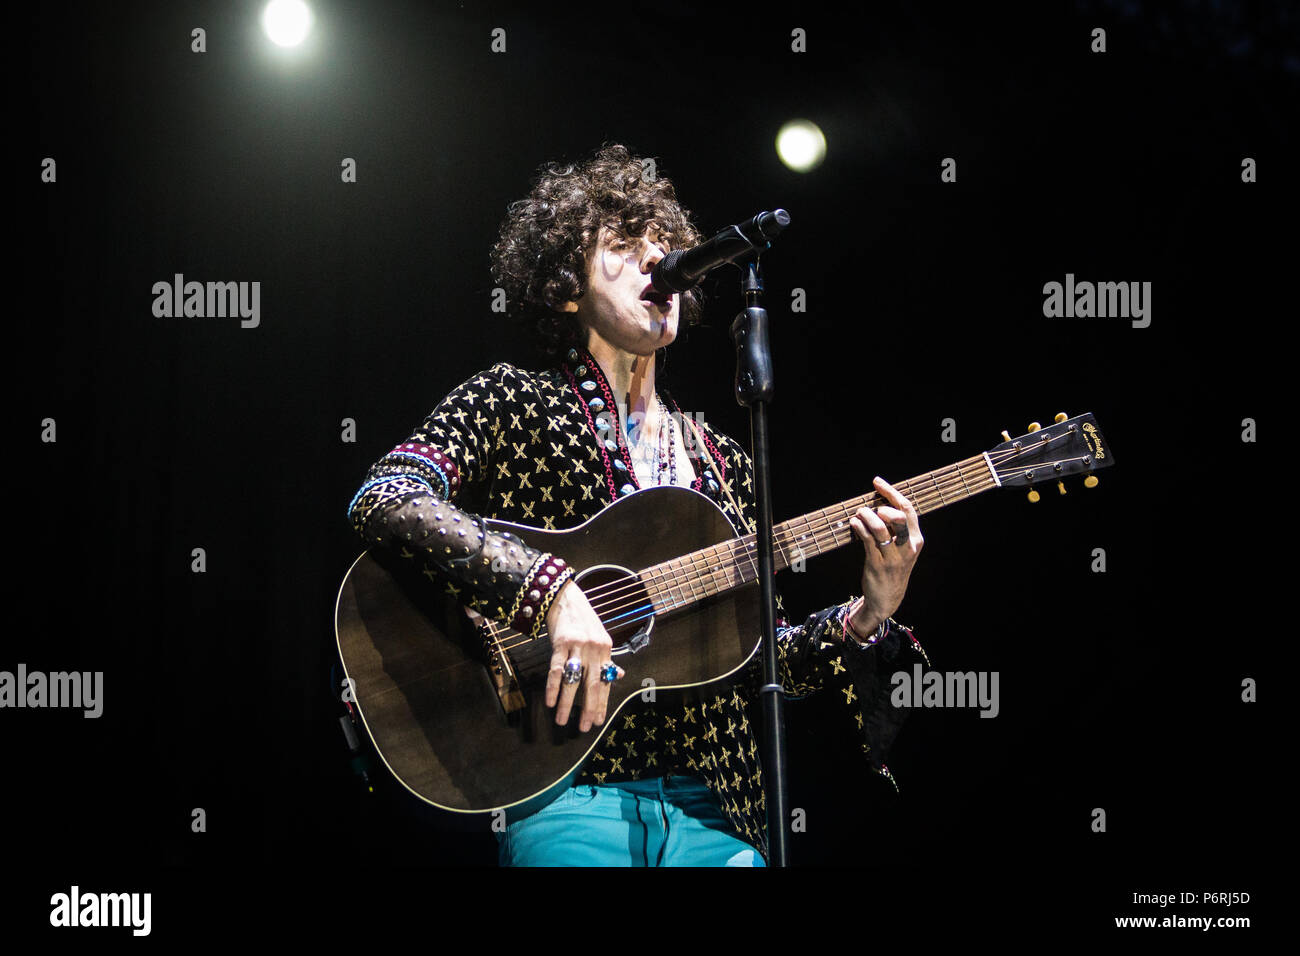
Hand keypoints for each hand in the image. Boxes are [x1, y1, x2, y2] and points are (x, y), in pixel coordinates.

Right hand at [543, 580, 624, 731]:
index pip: (606, 682)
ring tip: (562, 720)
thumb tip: (620, 675)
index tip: (599, 721)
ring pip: (573, 681)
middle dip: (589, 708)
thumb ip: (608, 658)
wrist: (565, 598)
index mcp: (606, 649)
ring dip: (567, 703)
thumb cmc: (582, 620)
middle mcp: (595, 649)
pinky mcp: (561, 642)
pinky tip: (551, 701)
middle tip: (585, 727)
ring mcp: (578, 646)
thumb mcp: (600, 637)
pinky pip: (557, 670)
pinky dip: (553, 688)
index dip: (603, 703)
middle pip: (593, 685)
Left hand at [847, 476, 923, 635]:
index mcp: (915, 540)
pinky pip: (867, 540)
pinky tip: (854, 522)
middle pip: (898, 517)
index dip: (891, 492)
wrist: (887, 598)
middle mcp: (907, 547)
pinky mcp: (877, 564)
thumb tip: (879, 502)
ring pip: (879, 528)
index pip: (907, 509)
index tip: (877, 482)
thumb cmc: (893, 567)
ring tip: (858, 514)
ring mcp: (892, 557)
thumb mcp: (902, 549)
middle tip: (870, 508)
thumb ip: (896, 528)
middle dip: (882, 507)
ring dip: (865, 516)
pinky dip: (859, 527)